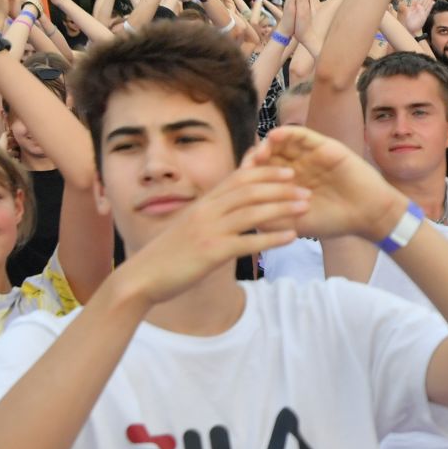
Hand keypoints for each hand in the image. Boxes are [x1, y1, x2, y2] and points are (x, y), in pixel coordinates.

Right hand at [115, 160, 307, 304]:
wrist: (142, 277)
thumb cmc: (169, 255)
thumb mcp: (190, 227)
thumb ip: (211, 216)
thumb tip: (232, 211)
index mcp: (203, 204)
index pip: (238, 179)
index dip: (265, 172)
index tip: (289, 171)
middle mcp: (206, 212)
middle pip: (249, 190)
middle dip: (281, 187)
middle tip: (306, 188)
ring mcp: (209, 231)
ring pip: (252, 212)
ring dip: (283, 207)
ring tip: (306, 206)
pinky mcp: (211, 252)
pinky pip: (248, 242)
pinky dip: (272, 238)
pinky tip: (292, 237)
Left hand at [250, 125, 407, 241]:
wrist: (367, 215)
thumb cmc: (335, 221)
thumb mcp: (297, 223)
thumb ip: (273, 218)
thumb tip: (242, 214)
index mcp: (289, 185)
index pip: (261, 173)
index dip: (247, 175)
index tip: (237, 184)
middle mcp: (297, 167)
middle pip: (268, 155)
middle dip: (254, 159)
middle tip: (247, 167)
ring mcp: (309, 155)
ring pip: (282, 143)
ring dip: (267, 145)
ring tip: (259, 153)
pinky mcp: (324, 146)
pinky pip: (302, 135)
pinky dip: (286, 133)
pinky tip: (274, 137)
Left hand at [402, 0, 436, 33]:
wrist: (409, 28)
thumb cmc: (408, 21)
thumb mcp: (408, 11)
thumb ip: (412, 5)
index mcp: (416, 7)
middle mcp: (421, 9)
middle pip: (426, 1)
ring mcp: (423, 12)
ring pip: (427, 4)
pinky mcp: (424, 17)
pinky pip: (427, 10)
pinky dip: (430, 7)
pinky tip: (433, 3)